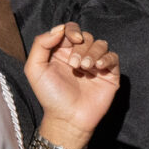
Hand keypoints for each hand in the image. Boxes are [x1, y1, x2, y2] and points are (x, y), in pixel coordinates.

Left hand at [24, 22, 120, 144]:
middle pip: (86, 36)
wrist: (67, 119)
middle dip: (81, 47)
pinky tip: (98, 67)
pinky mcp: (109, 74)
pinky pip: (113, 57)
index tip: (72, 40)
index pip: (70, 30)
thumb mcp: (35, 69)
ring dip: (93, 52)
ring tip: (86, 67)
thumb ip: (41, 44)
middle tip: (75, 65)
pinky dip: (107, 58)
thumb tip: (59, 29)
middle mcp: (80, 55)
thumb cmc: (50, 96)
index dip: (72, 30)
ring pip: (101, 44)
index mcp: (62, 52)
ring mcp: (95, 65)